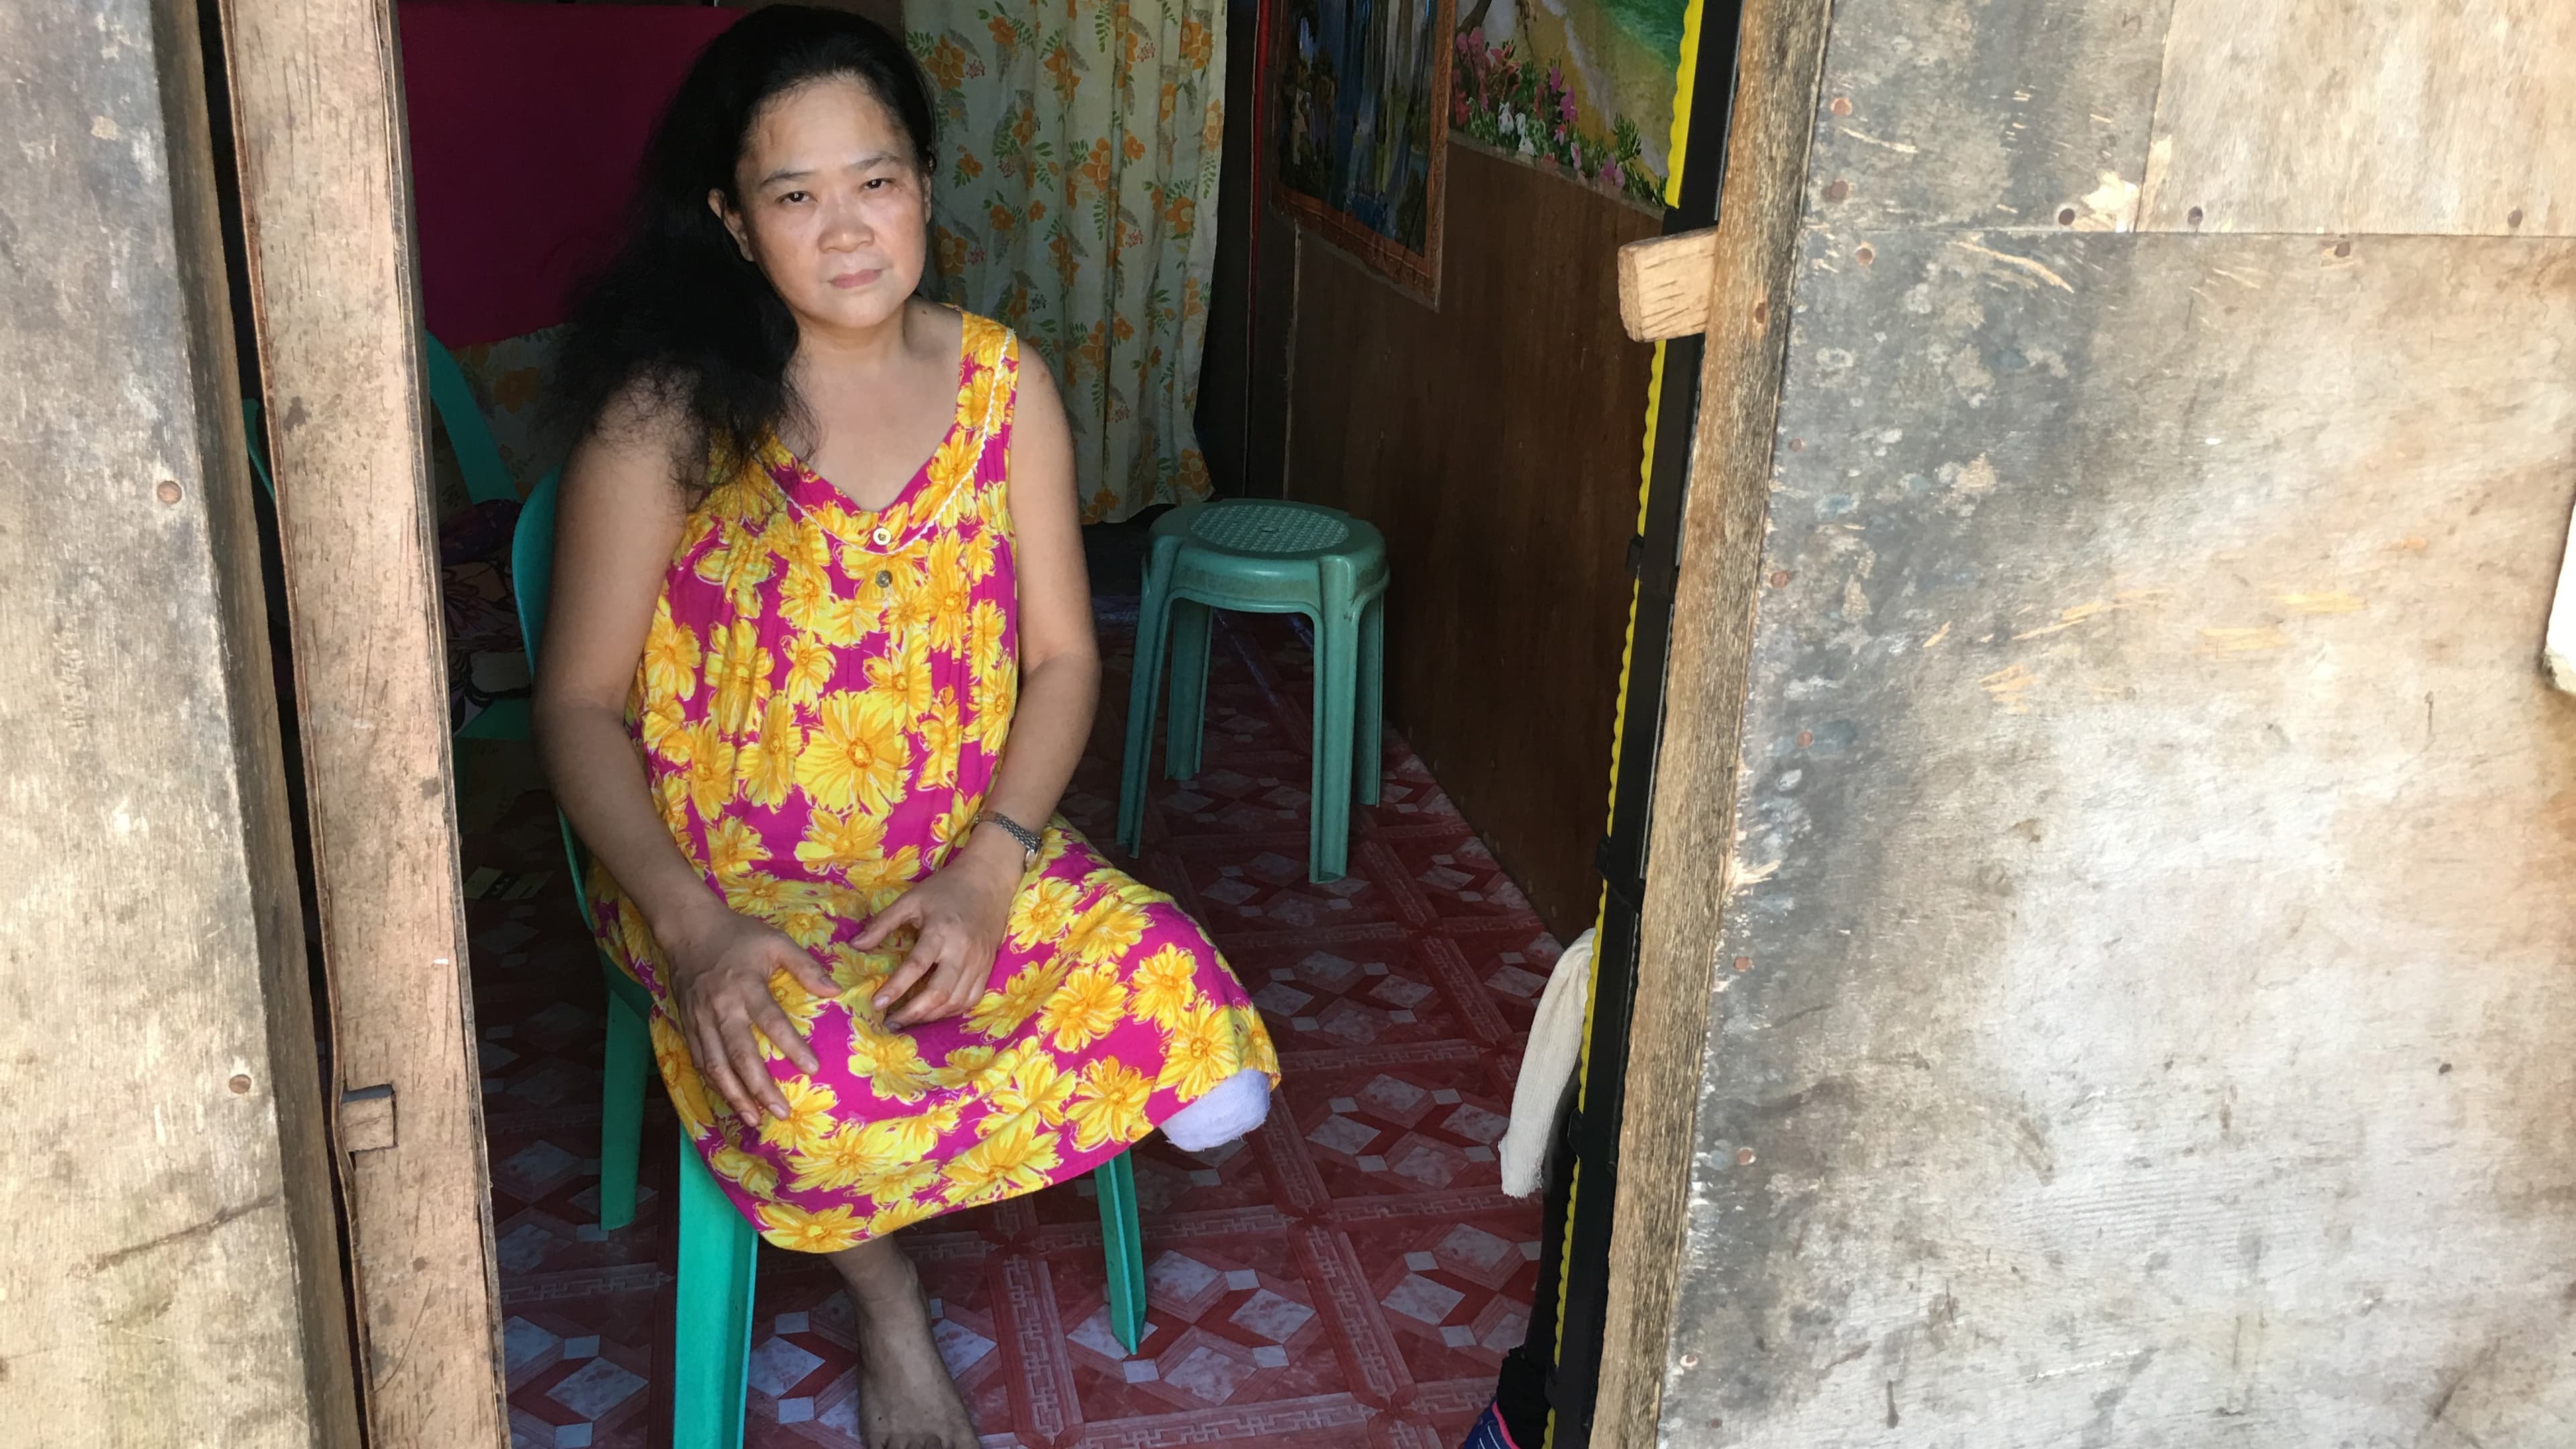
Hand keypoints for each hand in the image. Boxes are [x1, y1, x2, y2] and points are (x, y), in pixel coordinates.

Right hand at [659, 904, 840, 1121]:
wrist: (688, 929)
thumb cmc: (738, 935)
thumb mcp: (775, 941)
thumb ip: (805, 966)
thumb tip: (834, 991)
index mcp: (745, 986)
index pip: (771, 1021)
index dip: (791, 1046)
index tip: (812, 1069)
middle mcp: (721, 1008)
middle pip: (740, 1054)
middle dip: (760, 1087)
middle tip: (782, 1112)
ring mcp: (700, 1019)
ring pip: (716, 1066)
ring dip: (734, 1095)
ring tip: (754, 1119)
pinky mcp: (687, 1025)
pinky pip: (700, 1061)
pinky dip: (713, 1084)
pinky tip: (729, 1100)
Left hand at [852, 832, 1022, 1027]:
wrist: (988, 881)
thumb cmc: (945, 889)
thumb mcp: (910, 900)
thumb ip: (882, 923)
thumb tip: (854, 946)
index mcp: (941, 931)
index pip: (917, 966)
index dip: (896, 988)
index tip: (876, 1004)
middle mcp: (962, 951)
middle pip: (940, 993)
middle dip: (913, 1013)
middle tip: (890, 1022)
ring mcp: (978, 962)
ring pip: (956, 1001)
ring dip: (931, 1017)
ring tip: (907, 1021)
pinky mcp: (988, 968)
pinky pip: (971, 999)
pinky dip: (951, 1011)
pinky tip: (933, 1012)